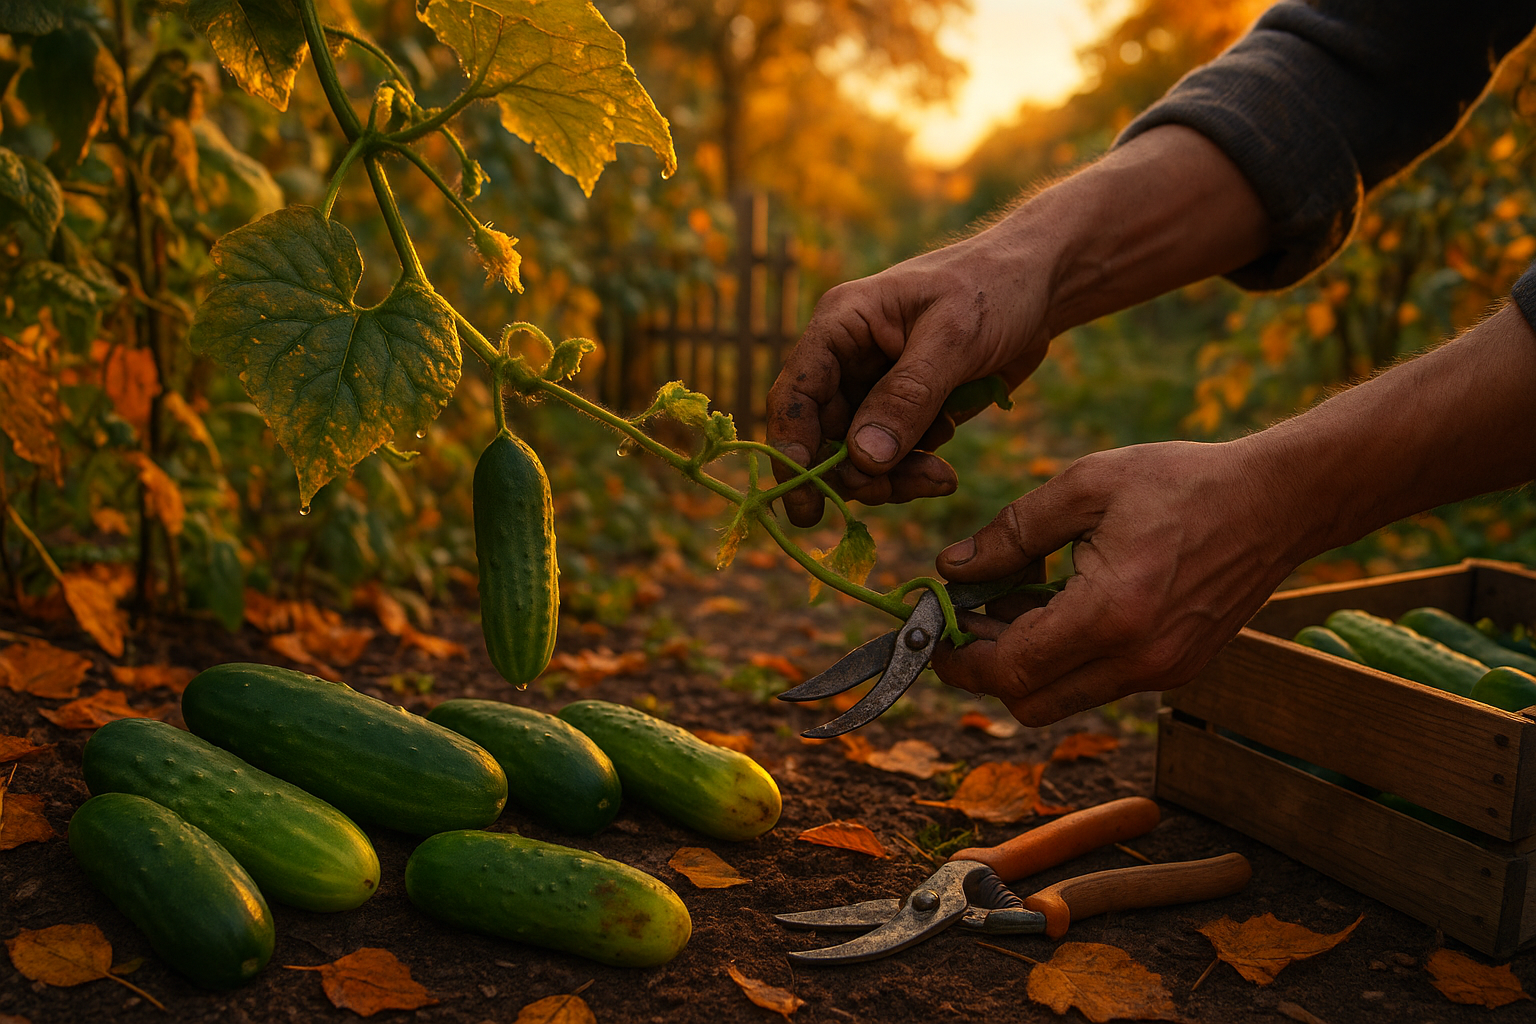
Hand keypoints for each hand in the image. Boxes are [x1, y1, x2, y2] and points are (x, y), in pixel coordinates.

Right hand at [765, 236, 1052, 526]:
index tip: (805, 503)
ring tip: (939, 480)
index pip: (795, 394)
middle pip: (822, 437)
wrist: (1043, 285)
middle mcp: (848, 360)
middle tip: (891, 492)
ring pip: (857, 457)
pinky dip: (913, 474)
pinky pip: (892, 460)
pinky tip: (945, 474)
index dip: (791, 450)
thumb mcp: (954, 337)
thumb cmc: (995, 287)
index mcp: (842, 325)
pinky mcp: (906, 412)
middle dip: (853, 473)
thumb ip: (907, 396)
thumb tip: (862, 458)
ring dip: (890, 480)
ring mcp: (875, 389)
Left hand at [929, 440, 1307, 725]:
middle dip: (983, 666)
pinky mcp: (1176, 670)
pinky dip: (1064, 656)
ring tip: (1009, 601)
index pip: (1010, 670)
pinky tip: (1057, 603)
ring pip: (1062, 698)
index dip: (957, 657)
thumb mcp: (1086, 486)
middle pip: (1029, 701)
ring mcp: (1162, 673)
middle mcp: (1138, 660)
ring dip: (1023, 662)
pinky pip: (1098, 683)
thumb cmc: (1183, 482)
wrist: (1278, 500)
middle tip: (963, 615)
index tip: (932, 626)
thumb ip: (1012, 532)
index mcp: (1111, 616)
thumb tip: (952, 568)